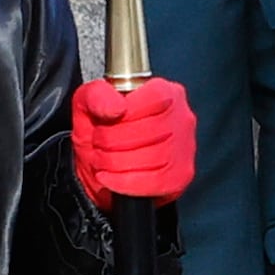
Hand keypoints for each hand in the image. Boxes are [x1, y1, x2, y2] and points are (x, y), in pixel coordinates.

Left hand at [66, 76, 196, 205]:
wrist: (99, 164)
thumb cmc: (100, 128)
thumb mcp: (88, 102)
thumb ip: (97, 96)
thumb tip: (117, 107)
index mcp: (166, 91)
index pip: (156, 98)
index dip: (125, 113)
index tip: (104, 121)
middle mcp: (182, 117)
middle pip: (152, 130)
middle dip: (113, 140)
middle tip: (98, 143)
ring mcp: (185, 148)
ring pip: (154, 157)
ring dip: (116, 162)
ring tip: (102, 159)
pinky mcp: (181, 175)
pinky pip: (155, 181)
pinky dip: (124, 182)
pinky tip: (107, 177)